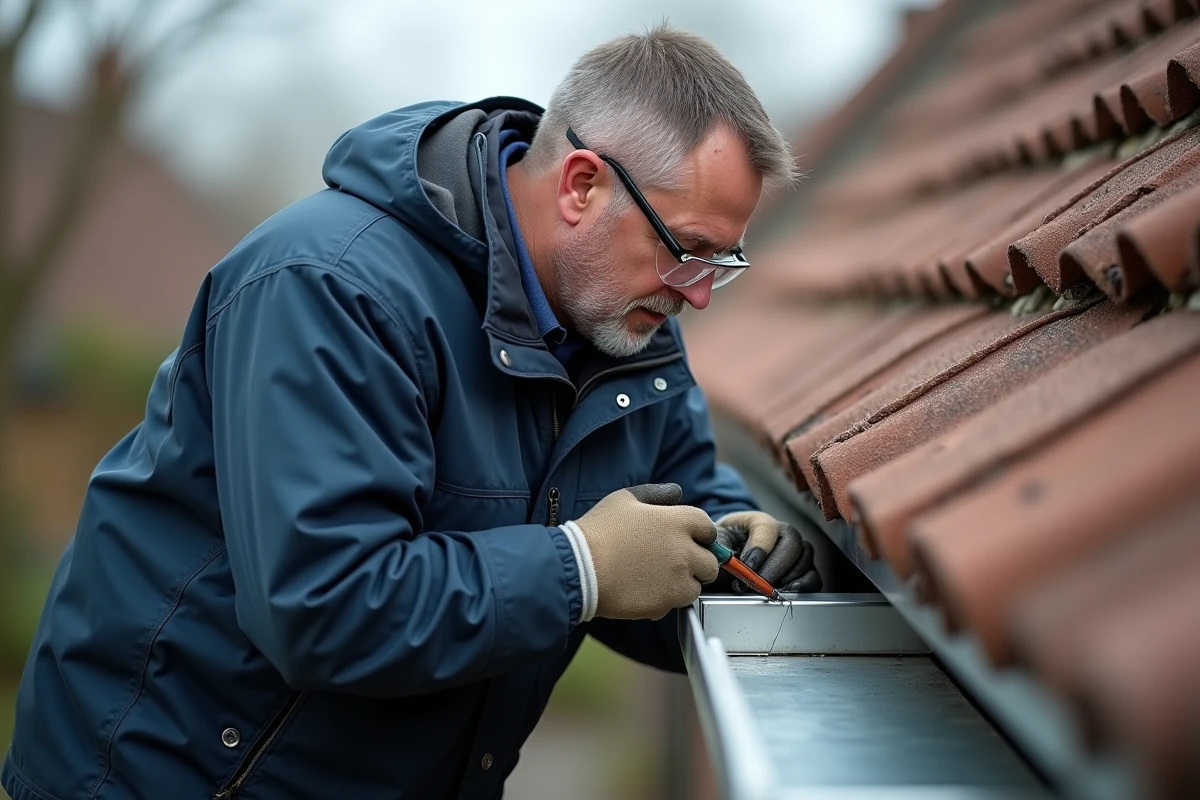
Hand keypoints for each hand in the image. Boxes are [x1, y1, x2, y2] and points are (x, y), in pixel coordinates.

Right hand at [568, 483, 718, 619]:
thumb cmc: (598, 531)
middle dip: (697, 562)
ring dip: (684, 583)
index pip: (708, 528)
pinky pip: (677, 604)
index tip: (688, 540)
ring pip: (697, 586)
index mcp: (677, 521)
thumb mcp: (624, 499)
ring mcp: (677, 578)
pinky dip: (667, 600)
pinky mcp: (666, 603)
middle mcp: (684, 550)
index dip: (699, 534)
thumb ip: (655, 494)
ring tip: (656, 578)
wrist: (579, 568)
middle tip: (674, 562)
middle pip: (710, 561)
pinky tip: (644, 591)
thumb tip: (676, 493)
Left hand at [714, 511, 821, 593]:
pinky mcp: (803, 569)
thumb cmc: (725, 549)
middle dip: (774, 568)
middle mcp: (783, 532)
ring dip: (787, 579)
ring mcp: (796, 551)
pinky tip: (787, 593)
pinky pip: (813, 577)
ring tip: (766, 590)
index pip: (766, 528)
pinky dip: (803, 587)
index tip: (746, 567)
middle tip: (757, 584)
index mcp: (759, 521)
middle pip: (791, 544)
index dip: (759, 549)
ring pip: (804, 561)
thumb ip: (720, 550)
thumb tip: (727, 562)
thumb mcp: (716, 545)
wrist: (729, 559)